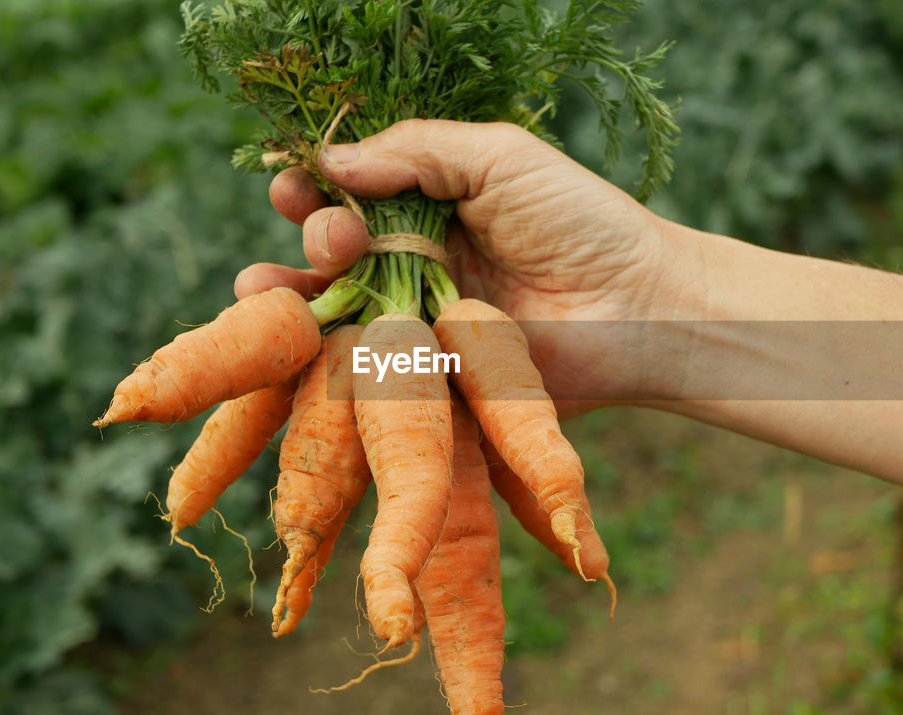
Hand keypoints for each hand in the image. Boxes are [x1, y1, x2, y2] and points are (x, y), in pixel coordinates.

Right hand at [236, 120, 694, 412]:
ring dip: (289, 296)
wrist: (641, 308)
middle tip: (333, 236)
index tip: (294, 184)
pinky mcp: (431, 377)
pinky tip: (290, 342)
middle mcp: (417, 262)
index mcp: (432, 205)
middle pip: (334, 249)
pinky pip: (366, 369)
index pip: (352, 191)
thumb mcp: (499, 157)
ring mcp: (422, 322)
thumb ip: (416, 149)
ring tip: (262, 288)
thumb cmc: (582, 223)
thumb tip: (332, 160)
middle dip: (312, 236)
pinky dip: (322, 358)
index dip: (314, 186)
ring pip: (336, 310)